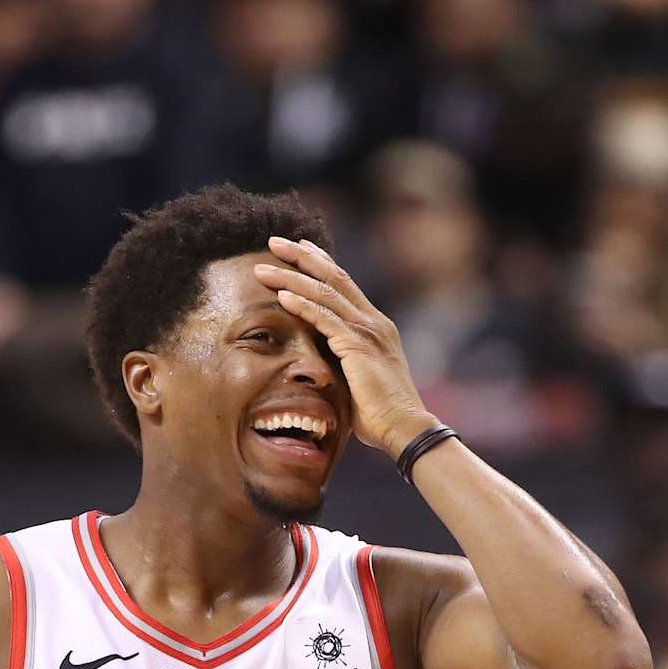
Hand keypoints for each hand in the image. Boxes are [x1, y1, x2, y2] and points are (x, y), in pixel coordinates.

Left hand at [252, 237, 436, 457]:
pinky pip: (325, 319)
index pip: (344, 283)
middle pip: (333, 276)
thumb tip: (319, 361)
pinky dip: (302, 305)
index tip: (298, 248)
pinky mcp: (358, 347)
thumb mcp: (358, 379)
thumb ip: (341, 362)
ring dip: (291, 278)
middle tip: (274, 240)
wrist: (404, 427)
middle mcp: (373, 321)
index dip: (320, 262)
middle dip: (301, 257)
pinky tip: (282, 296)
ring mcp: (367, 331)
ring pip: (325, 293)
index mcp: (375, 326)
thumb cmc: (380, 413)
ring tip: (263, 268)